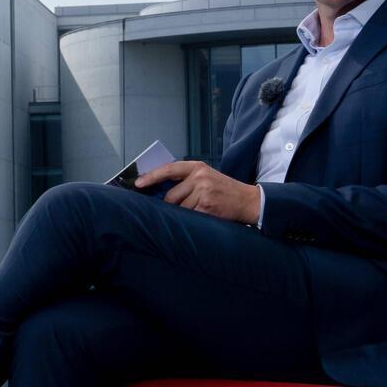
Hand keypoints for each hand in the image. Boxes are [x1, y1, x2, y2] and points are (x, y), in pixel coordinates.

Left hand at [137, 161, 262, 225]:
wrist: (247, 200)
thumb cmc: (223, 190)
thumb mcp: (206, 177)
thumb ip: (186, 180)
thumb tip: (159, 190)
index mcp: (197, 167)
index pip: (168, 169)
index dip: (151, 177)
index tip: (138, 184)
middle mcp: (199, 177)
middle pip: (170, 195)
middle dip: (171, 205)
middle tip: (182, 208)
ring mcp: (203, 192)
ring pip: (179, 208)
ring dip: (184, 213)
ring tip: (200, 209)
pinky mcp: (206, 206)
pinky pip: (189, 216)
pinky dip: (192, 218)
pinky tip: (203, 215)